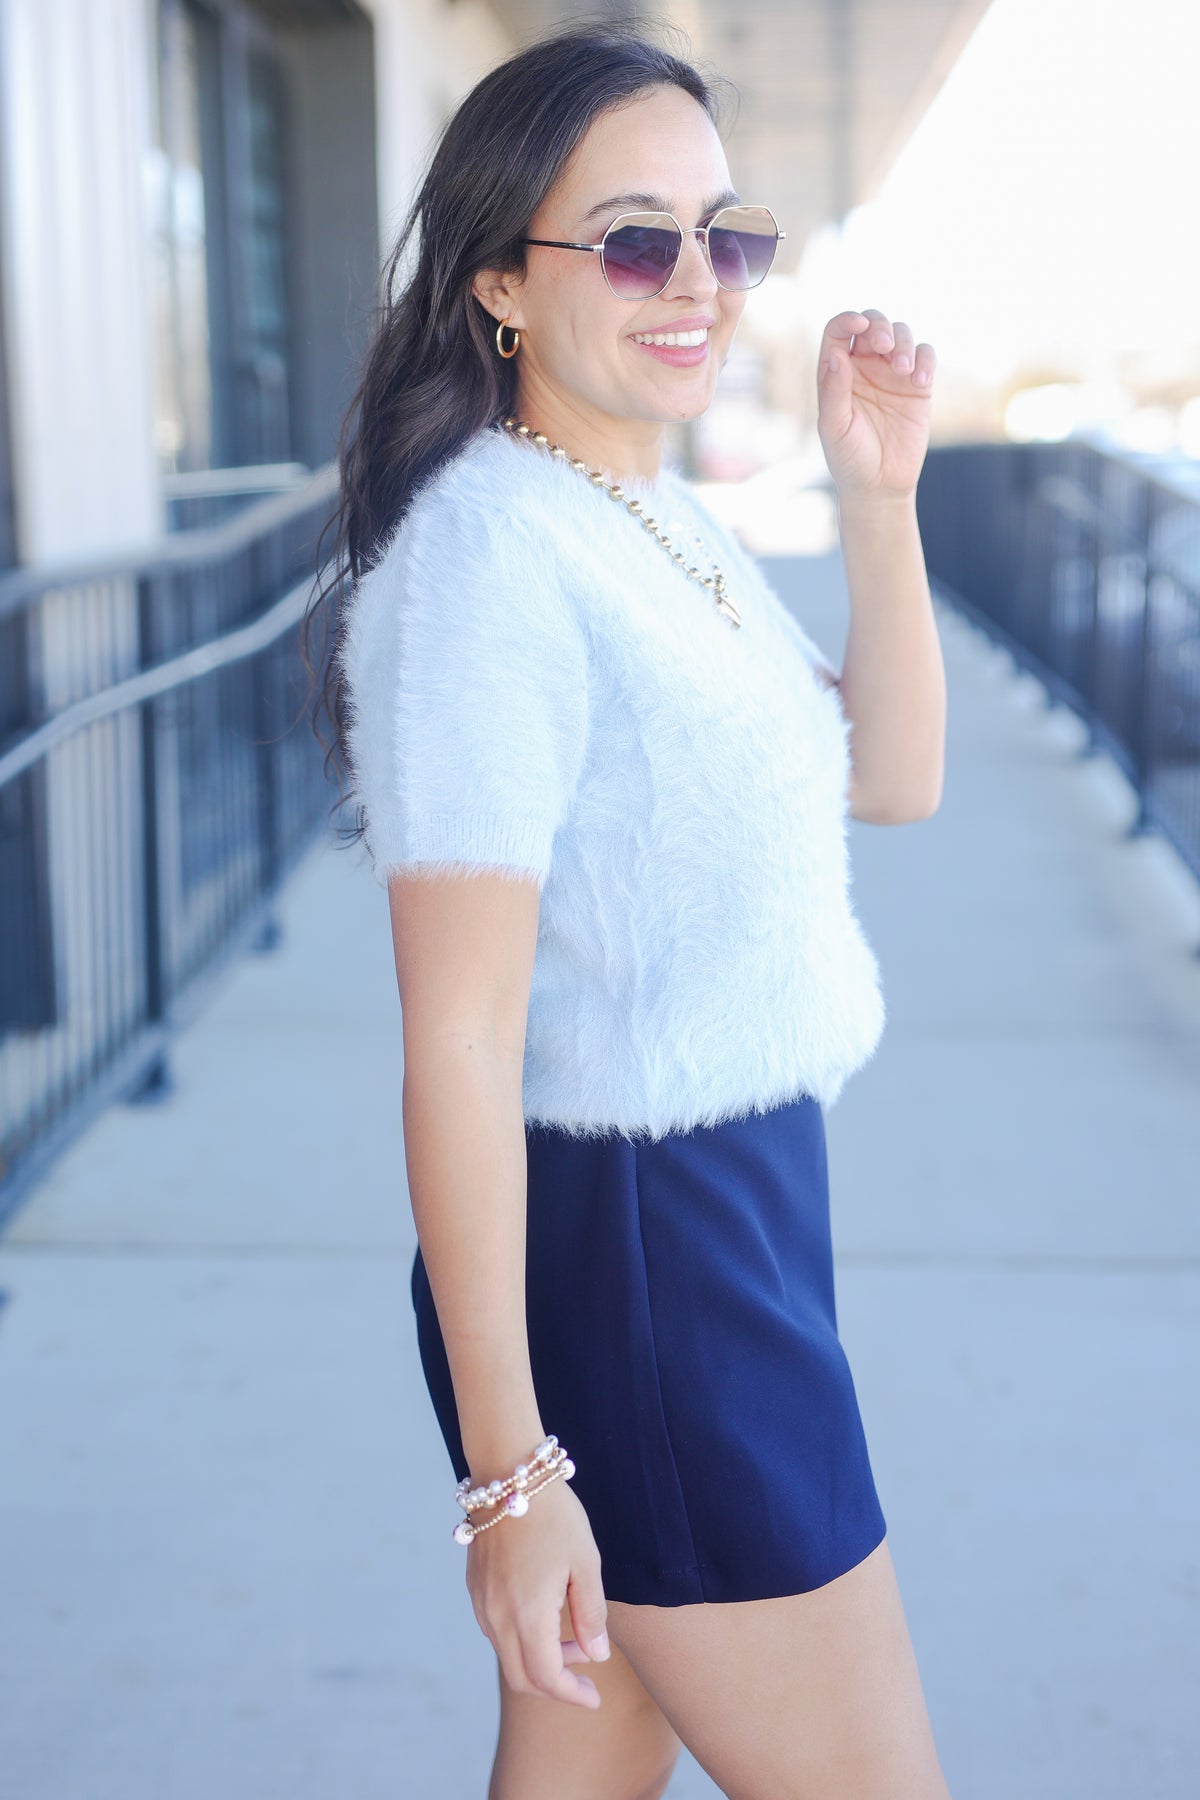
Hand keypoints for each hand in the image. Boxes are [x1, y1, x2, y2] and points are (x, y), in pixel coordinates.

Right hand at [465, 1477, 610, 1709]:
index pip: (547, 1678)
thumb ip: (590, 1613)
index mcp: (527, 1615)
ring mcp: (481, 1602)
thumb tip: (596, 1654)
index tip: (594, 1697)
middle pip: (522, 1676)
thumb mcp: (584, 1561)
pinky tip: (544, 1614)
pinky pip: (495, 1630)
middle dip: (556, 1683)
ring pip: (506, 1654)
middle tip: (586, 1667)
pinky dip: (521, 1638)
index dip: (572, 1695)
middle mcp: (497, 1616)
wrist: (508, 1474)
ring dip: (538, 1658)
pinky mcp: (475, 1587)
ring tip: (572, 1633)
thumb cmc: (553, 1514)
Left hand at [816, 308, 936, 504]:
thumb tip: (836, 355)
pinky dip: (925, 360)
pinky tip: (919, 381)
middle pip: (872, 324)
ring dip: (904, 343)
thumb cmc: (849, 458)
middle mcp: (864, 367)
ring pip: (901, 334)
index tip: (859, 326)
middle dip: (880, 326)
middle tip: (884, 345)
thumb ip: (833, 391)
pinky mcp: (918, 386)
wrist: (880, 486)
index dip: (847, 321)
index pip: (839, 332)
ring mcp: (892, 374)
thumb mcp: (835, 427)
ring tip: (904, 370)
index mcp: (837, 372)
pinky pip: (925, 356)